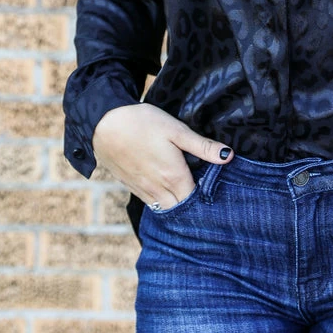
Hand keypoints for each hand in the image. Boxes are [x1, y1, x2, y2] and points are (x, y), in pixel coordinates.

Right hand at [91, 102, 233, 208]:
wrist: (104, 125)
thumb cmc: (143, 123)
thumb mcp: (176, 130)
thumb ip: (202, 146)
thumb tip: (229, 156)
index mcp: (174, 177)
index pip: (197, 201)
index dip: (208, 200)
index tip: (218, 194)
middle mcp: (159, 189)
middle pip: (182, 209)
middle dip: (194, 208)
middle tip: (207, 198)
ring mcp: (144, 190)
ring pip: (166, 209)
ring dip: (178, 206)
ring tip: (190, 195)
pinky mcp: (132, 187)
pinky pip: (152, 203)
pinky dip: (163, 202)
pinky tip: (168, 191)